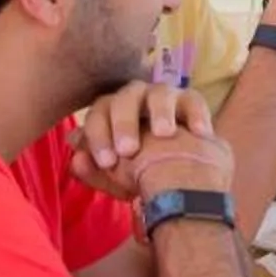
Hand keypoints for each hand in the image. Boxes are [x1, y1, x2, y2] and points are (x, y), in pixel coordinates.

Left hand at [70, 83, 233, 198]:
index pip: (98, 113)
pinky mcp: (191, 102)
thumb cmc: (145, 177)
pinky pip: (193, 100)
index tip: (107, 162)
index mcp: (111, 114)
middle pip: (125, 98)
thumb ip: (95, 172)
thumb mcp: (118, 181)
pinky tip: (200, 133)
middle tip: (128, 151)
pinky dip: (196, 113)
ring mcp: (165, 97)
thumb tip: (76, 159)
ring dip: (160, 112)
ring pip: (159, 93)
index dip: (98, 135)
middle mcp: (136, 100)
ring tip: (164, 134)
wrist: (184, 183)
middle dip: (124, 123)